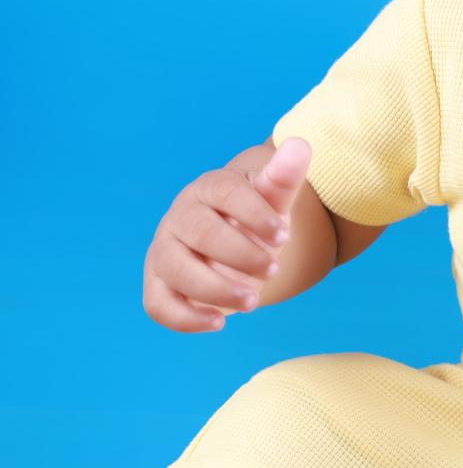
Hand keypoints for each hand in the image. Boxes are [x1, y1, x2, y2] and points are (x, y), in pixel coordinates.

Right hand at [143, 137, 312, 332]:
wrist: (229, 244)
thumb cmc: (251, 219)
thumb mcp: (272, 199)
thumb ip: (284, 177)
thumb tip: (300, 145)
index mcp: (208, 189)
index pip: (226, 194)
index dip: (255, 214)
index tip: (284, 237)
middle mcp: (180, 217)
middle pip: (201, 232)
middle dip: (240, 254)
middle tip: (274, 269)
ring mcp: (164, 251)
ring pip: (176, 268)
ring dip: (216, 289)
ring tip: (254, 300)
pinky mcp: (158, 285)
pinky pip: (157, 305)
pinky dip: (184, 318)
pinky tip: (220, 323)